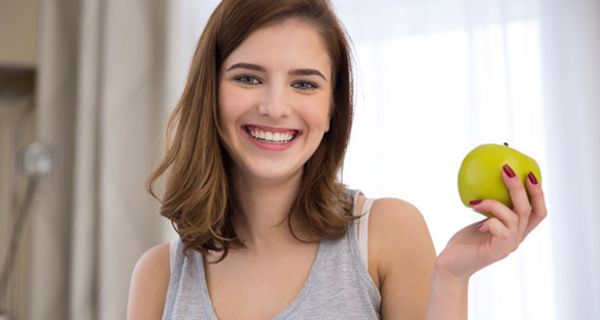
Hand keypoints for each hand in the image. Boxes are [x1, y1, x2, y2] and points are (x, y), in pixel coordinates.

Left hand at [435, 164, 547, 280]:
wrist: (450, 266)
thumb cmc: (464, 243)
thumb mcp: (480, 220)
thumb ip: (489, 208)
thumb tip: (486, 178)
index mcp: (516, 231)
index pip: (538, 212)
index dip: (538, 193)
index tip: (530, 172)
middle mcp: (516, 239)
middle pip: (529, 210)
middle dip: (520, 187)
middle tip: (507, 169)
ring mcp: (508, 246)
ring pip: (514, 217)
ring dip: (495, 204)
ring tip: (476, 201)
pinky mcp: (496, 251)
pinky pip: (500, 228)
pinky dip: (488, 219)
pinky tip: (474, 217)